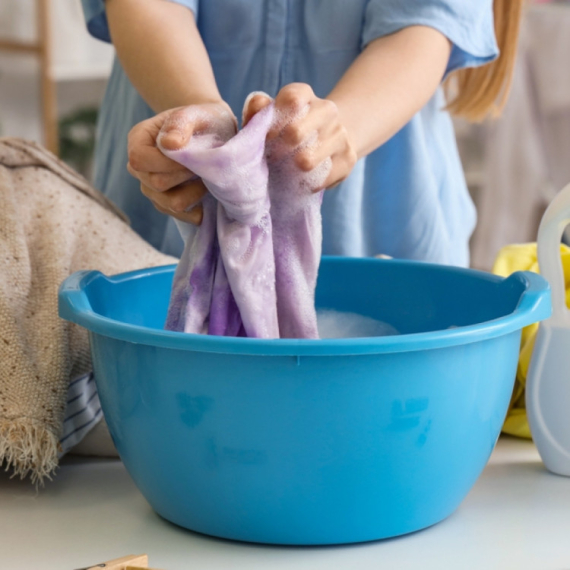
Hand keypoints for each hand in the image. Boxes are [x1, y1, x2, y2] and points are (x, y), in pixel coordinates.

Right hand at [127, 102, 235, 223]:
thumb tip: (168, 144)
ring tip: (206, 178)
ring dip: (193, 193)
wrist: (216, 133)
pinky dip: (196, 208)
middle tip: (204, 165)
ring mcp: (150, 187)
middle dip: (184, 176)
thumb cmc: (204, 119)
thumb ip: (181, 123)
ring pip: (168, 203)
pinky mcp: (166, 202)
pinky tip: (207, 194)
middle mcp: (139, 167)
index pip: (139, 160)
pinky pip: (178, 215)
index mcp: (139, 139)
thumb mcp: (196, 113)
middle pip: (155, 184)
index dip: (166, 163)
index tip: (191, 157)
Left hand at [242, 84, 356, 190]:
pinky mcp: (348, 158)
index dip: (274, 122)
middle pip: (296, 132)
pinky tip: (305, 180)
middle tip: (275, 157)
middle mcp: (327, 110)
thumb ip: (259, 110)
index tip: (267, 137)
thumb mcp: (271, 118)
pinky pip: (321, 178)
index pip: (291, 99)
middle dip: (280, 150)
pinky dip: (308, 184)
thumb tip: (258, 105)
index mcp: (305, 95)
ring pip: (308, 161)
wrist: (328, 143)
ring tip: (288, 170)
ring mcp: (340, 134)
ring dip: (292, 171)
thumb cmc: (288, 131)